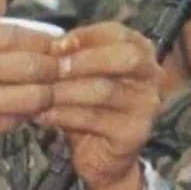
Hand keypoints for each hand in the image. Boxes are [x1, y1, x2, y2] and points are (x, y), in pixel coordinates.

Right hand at [0, 21, 57, 162]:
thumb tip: (19, 39)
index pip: (13, 34)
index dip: (44, 42)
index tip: (59, 47)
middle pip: (28, 64)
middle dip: (55, 70)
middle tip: (68, 72)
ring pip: (27, 96)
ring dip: (46, 96)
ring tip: (52, 95)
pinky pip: (9, 122)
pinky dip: (24, 117)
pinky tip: (26, 114)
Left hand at [38, 22, 163, 189]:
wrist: (102, 156)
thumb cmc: (89, 105)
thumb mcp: (83, 74)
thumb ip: (73, 56)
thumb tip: (49, 44)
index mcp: (140, 52)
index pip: (117, 33)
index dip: (86, 36)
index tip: (55, 45)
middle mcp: (151, 76)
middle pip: (125, 58)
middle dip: (84, 60)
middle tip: (53, 68)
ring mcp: (146, 106)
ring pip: (104, 90)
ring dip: (66, 89)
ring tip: (39, 91)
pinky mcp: (133, 134)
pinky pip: (93, 119)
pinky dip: (63, 115)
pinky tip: (42, 114)